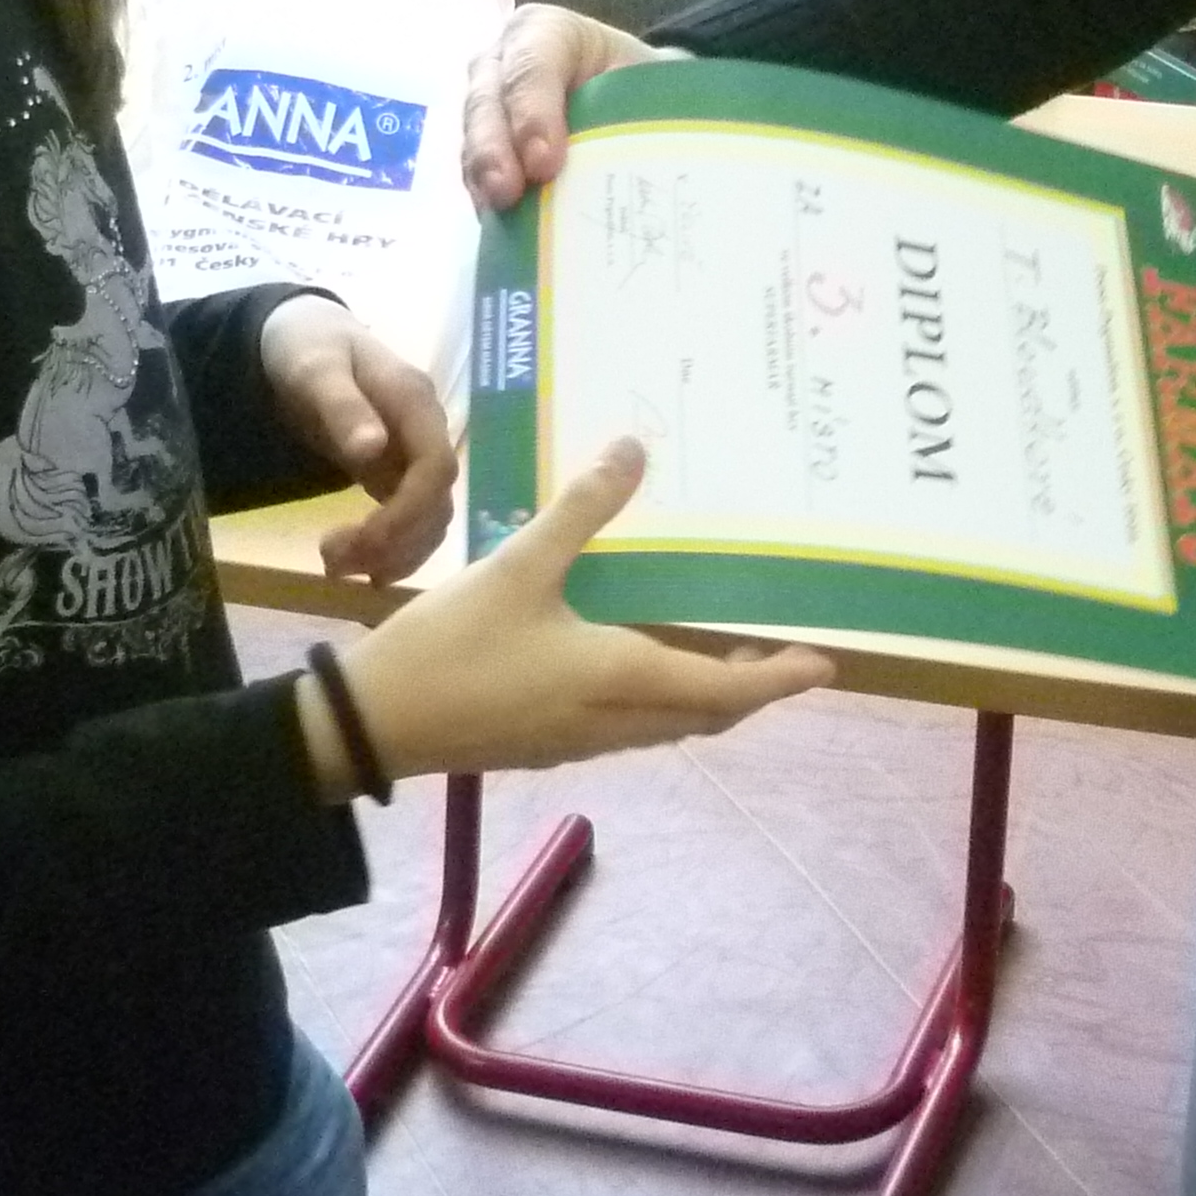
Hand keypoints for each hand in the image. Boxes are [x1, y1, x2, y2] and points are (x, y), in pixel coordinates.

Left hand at [257, 295, 457, 584]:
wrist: (305, 335)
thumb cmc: (308, 346)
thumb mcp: (315, 370)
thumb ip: (342, 408)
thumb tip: (373, 450)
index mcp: (414, 402)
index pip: (436, 467)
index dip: (409, 512)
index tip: (366, 542)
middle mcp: (426, 431)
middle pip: (436, 501)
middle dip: (394, 541)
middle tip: (333, 563)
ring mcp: (414, 453)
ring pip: (430, 518)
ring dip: (393, 552)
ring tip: (336, 568)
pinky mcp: (398, 472)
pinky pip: (412, 519)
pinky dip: (394, 549)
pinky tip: (364, 569)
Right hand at [331, 438, 830, 779]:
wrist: (372, 725)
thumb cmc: (452, 646)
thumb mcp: (518, 566)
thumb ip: (580, 511)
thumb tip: (633, 451)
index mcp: (621, 678)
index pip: (724, 691)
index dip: (777, 680)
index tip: (823, 666)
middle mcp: (614, 720)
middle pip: (704, 716)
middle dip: (748, 689)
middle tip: (777, 650)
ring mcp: (580, 741)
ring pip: (666, 726)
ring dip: (704, 697)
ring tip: (722, 651)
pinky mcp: (549, 744)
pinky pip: (630, 728)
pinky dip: (659, 701)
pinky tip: (639, 663)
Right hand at [461, 5, 665, 209]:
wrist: (628, 97)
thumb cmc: (638, 84)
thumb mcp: (646, 81)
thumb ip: (640, 107)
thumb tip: (642, 157)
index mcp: (548, 31)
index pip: (533, 63)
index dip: (533, 111)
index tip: (545, 163)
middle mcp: (505, 59)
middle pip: (488, 98)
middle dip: (494, 147)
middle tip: (508, 192)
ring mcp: (486, 99)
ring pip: (473, 133)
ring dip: (482, 174)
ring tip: (498, 210)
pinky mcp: (481, 141)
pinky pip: (471, 166)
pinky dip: (482, 193)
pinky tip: (497, 220)